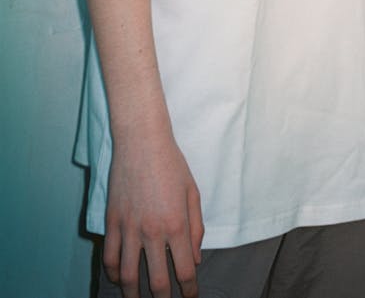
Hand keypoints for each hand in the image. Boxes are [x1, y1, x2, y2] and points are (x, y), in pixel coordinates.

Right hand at [103, 128, 203, 297]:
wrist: (142, 141)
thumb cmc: (172, 164)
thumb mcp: (193, 192)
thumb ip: (196, 227)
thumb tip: (194, 260)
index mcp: (176, 225)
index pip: (184, 271)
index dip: (189, 290)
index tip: (191, 297)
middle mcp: (152, 231)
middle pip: (156, 282)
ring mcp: (129, 228)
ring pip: (128, 277)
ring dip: (133, 295)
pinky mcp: (112, 221)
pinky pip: (110, 257)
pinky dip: (113, 273)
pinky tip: (120, 278)